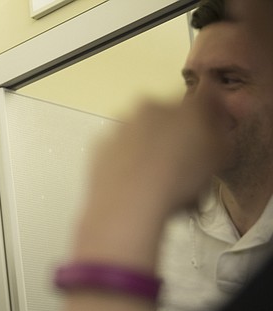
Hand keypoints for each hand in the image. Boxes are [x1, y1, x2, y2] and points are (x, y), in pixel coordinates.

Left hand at [87, 97, 230, 223]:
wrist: (128, 202)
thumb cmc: (180, 179)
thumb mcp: (218, 158)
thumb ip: (220, 136)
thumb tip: (215, 130)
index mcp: (183, 105)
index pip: (203, 100)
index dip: (208, 117)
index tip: (209, 136)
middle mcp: (149, 107)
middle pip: (167, 116)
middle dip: (175, 135)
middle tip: (182, 165)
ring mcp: (120, 125)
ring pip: (140, 133)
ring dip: (149, 150)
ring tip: (156, 181)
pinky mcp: (98, 146)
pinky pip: (117, 151)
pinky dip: (124, 162)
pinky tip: (132, 184)